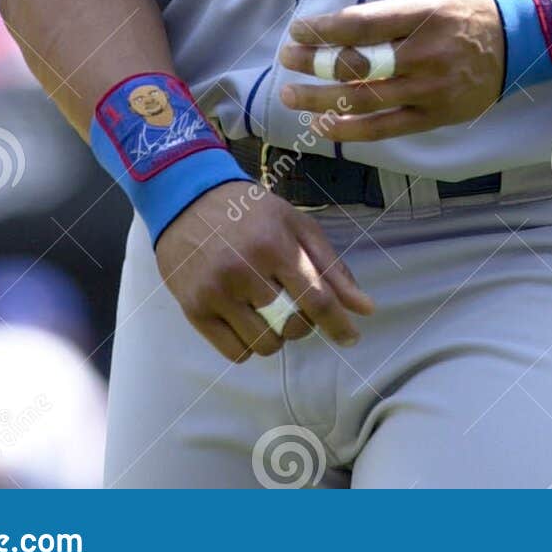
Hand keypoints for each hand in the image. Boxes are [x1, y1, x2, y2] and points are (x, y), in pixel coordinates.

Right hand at [155, 181, 373, 362]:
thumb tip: (365, 308)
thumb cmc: (249, 211)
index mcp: (275, 244)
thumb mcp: (295, 224)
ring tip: (267, 309)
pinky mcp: (194, 310)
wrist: (187, 199)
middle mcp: (244, 270)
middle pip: (292, 327)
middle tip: (292, 302)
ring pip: (265, 345)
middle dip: (302, 323)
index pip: (316, 299)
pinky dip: (249, 345)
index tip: (351, 338)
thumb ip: (331, 266)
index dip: (339, 325)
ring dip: (275, 336)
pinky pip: (236, 353)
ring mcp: (216, 292)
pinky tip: (246, 319)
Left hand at [277, 0, 504, 141]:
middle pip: (360, 64)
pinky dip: (351, 130)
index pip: (362, 25)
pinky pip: (387, 128)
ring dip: (321, 100)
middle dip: (315, 63)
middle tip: (286, 58)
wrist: (513, 36)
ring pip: (367, 100)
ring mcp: (431, 87)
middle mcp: (426, 52)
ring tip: (289, 94)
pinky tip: (322, 125)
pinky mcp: (435, 114)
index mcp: (421, 10)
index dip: (323, 30)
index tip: (296, 29)